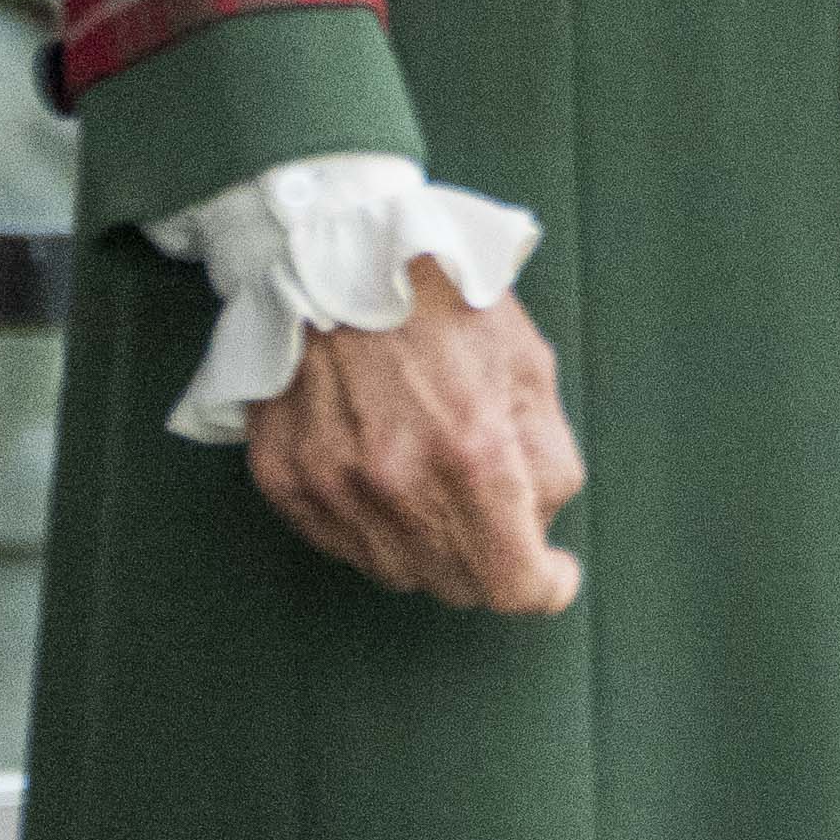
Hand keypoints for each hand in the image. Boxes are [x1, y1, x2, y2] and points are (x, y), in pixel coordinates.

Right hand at [245, 259, 585, 612]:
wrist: (340, 252)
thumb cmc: (448, 300)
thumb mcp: (530, 364)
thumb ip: (547, 458)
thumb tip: (542, 524)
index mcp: (472, 452)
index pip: (510, 580)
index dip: (542, 587)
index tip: (553, 575)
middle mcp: (396, 483)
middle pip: (456, 583)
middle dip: (491, 561)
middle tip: (502, 515)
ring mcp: (332, 487)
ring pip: (398, 570)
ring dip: (432, 547)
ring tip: (441, 480)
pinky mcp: (285, 480)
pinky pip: (342, 544)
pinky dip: (376, 528)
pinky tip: (390, 475)